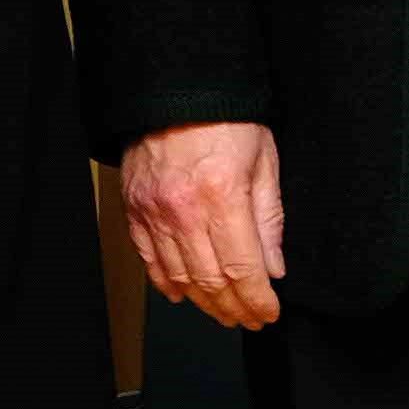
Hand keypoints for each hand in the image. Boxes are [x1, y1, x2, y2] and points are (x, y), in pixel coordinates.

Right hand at [121, 121, 286, 332]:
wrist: (176, 89)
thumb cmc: (225, 118)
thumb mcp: (264, 161)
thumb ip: (269, 218)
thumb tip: (273, 267)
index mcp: (222, 196)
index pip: (242, 269)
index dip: (257, 299)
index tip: (268, 313)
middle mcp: (184, 210)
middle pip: (210, 281)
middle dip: (233, 308)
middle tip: (249, 319)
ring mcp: (154, 212)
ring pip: (178, 277)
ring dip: (203, 302)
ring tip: (223, 313)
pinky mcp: (135, 209)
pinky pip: (148, 258)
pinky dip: (165, 282)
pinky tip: (180, 294)